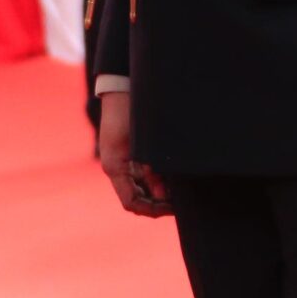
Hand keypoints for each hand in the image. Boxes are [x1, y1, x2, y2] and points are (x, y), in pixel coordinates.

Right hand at [97, 90, 170, 217]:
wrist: (123, 88)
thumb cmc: (129, 112)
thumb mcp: (142, 144)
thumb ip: (150, 170)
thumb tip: (163, 195)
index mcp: (115, 167)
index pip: (131, 202)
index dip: (152, 210)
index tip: (173, 207)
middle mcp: (118, 168)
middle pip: (138, 199)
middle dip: (158, 204)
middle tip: (181, 203)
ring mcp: (124, 162)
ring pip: (143, 189)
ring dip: (161, 193)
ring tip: (181, 191)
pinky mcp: (132, 154)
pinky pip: (145, 176)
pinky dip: (160, 180)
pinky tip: (175, 177)